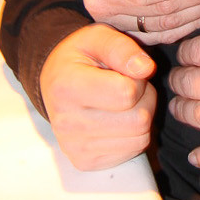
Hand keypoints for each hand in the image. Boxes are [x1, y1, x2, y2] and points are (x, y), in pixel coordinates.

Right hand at [39, 24, 157, 169]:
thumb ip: (122, 48)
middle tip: (128, 86)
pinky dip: (134, 134)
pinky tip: (117, 120)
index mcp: (67, 88)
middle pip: (139, 119)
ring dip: (141, 116)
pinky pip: (134, 151)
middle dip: (144, 98)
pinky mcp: (85, 162)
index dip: (137, 79)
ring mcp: (74, 147)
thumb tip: (146, 69)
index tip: (124, 72)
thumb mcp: (98, 37)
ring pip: (141, 137)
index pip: (127, 93)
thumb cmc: (80, 57)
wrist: (54, 82)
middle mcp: (67, 123)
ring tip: (122, 102)